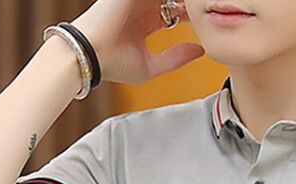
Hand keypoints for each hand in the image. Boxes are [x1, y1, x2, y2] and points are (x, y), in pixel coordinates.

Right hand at [70, 0, 204, 84]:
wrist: (90, 54)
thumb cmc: (113, 64)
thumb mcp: (151, 66)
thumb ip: (176, 58)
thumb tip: (200, 51)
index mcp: (146, 21)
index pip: (176, 11)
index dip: (192, 15)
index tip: (205, 20)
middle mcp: (142, 6)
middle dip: (188, 4)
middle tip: (203, 7)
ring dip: (182, 0)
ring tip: (196, 4)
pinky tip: (185, 3)